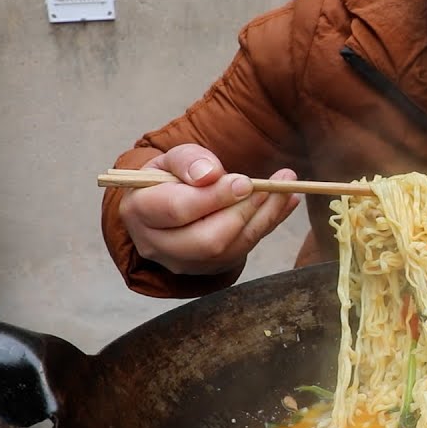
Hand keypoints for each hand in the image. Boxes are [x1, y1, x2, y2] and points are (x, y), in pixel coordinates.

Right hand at [117, 144, 300, 275]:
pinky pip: (243, 250)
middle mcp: (157, 244)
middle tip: (271, 187)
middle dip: (244, 213)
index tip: (245, 182)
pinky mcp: (208, 268)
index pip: (177, 209)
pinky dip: (268, 225)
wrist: (166, 206)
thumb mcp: (170, 159)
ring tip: (287, 190)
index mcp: (139, 210)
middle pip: (207, 239)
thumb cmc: (168, 179)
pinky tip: (285, 203)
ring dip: (264, 218)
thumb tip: (210, 174)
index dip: (214, 197)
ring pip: (229, 249)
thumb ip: (188, 160)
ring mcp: (183, 262)